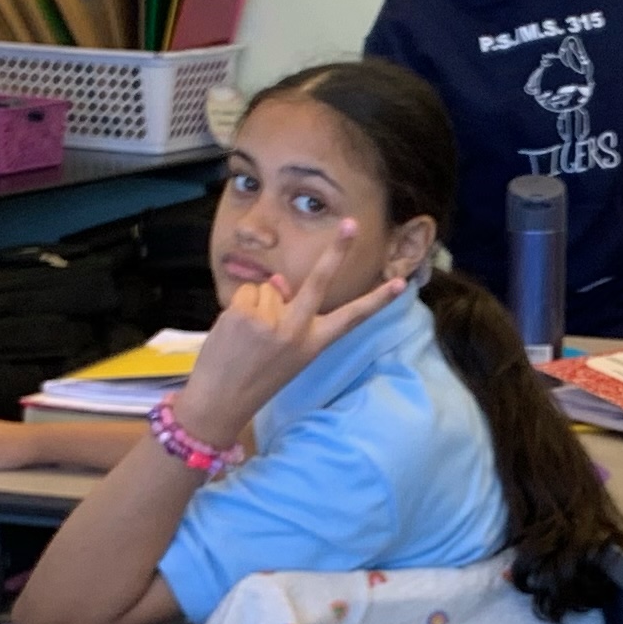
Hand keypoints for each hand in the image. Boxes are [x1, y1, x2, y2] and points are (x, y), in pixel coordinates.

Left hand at [170, 232, 413, 447]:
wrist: (221, 400)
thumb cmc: (256, 376)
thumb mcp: (286, 354)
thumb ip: (290, 316)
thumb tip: (280, 282)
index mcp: (313, 345)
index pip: (352, 318)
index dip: (378, 300)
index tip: (401, 283)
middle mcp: (297, 331)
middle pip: (320, 281)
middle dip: (338, 250)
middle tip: (351, 223)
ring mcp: (271, 321)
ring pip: (270, 289)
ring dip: (258, 304)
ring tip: (247, 337)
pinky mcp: (245, 314)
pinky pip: (248, 293)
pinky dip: (239, 307)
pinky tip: (234, 332)